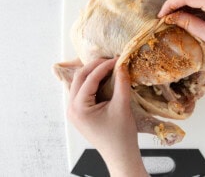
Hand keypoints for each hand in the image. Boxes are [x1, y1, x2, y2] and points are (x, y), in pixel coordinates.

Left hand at [67, 58, 147, 175]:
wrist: (120, 155)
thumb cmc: (121, 135)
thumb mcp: (122, 106)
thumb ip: (122, 83)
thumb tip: (122, 64)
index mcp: (78, 107)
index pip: (90, 78)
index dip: (104, 66)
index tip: (117, 59)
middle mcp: (71, 108)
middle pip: (80, 77)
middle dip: (95, 66)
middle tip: (112, 60)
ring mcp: (73, 111)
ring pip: (79, 82)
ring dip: (92, 72)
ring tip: (108, 67)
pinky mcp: (79, 112)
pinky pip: (82, 90)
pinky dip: (92, 81)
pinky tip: (104, 78)